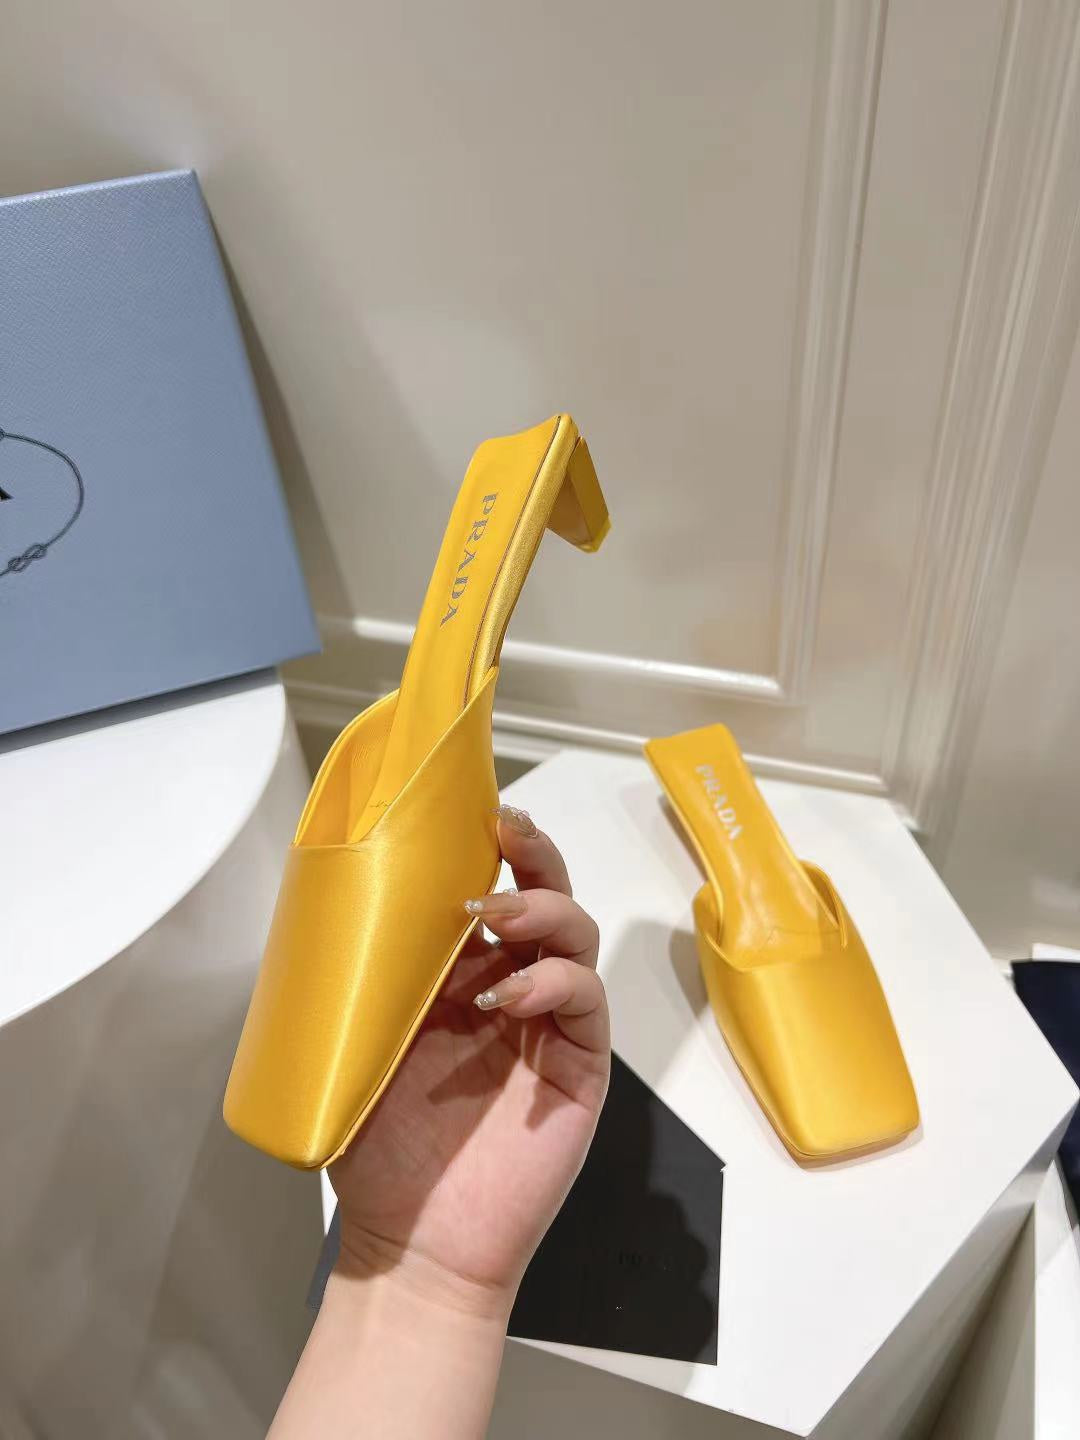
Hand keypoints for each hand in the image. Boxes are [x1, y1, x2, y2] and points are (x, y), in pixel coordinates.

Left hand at [329, 806, 609, 1314]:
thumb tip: (334, 901)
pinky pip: (584, 1003)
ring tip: (497, 912)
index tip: (472, 812)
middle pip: (545, 898)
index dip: (486, 849)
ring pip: (574, 938)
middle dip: (533, 856)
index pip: (487, 892)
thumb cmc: (379, 1148)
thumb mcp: (357, 1043)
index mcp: (459, 976)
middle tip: (507, 832)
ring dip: (543, 909)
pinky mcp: (580, 1066)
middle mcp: (511, 988)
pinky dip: (555, 982)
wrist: (413, 1241)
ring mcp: (548, 1025)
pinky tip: (512, 993)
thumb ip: (365, 978)